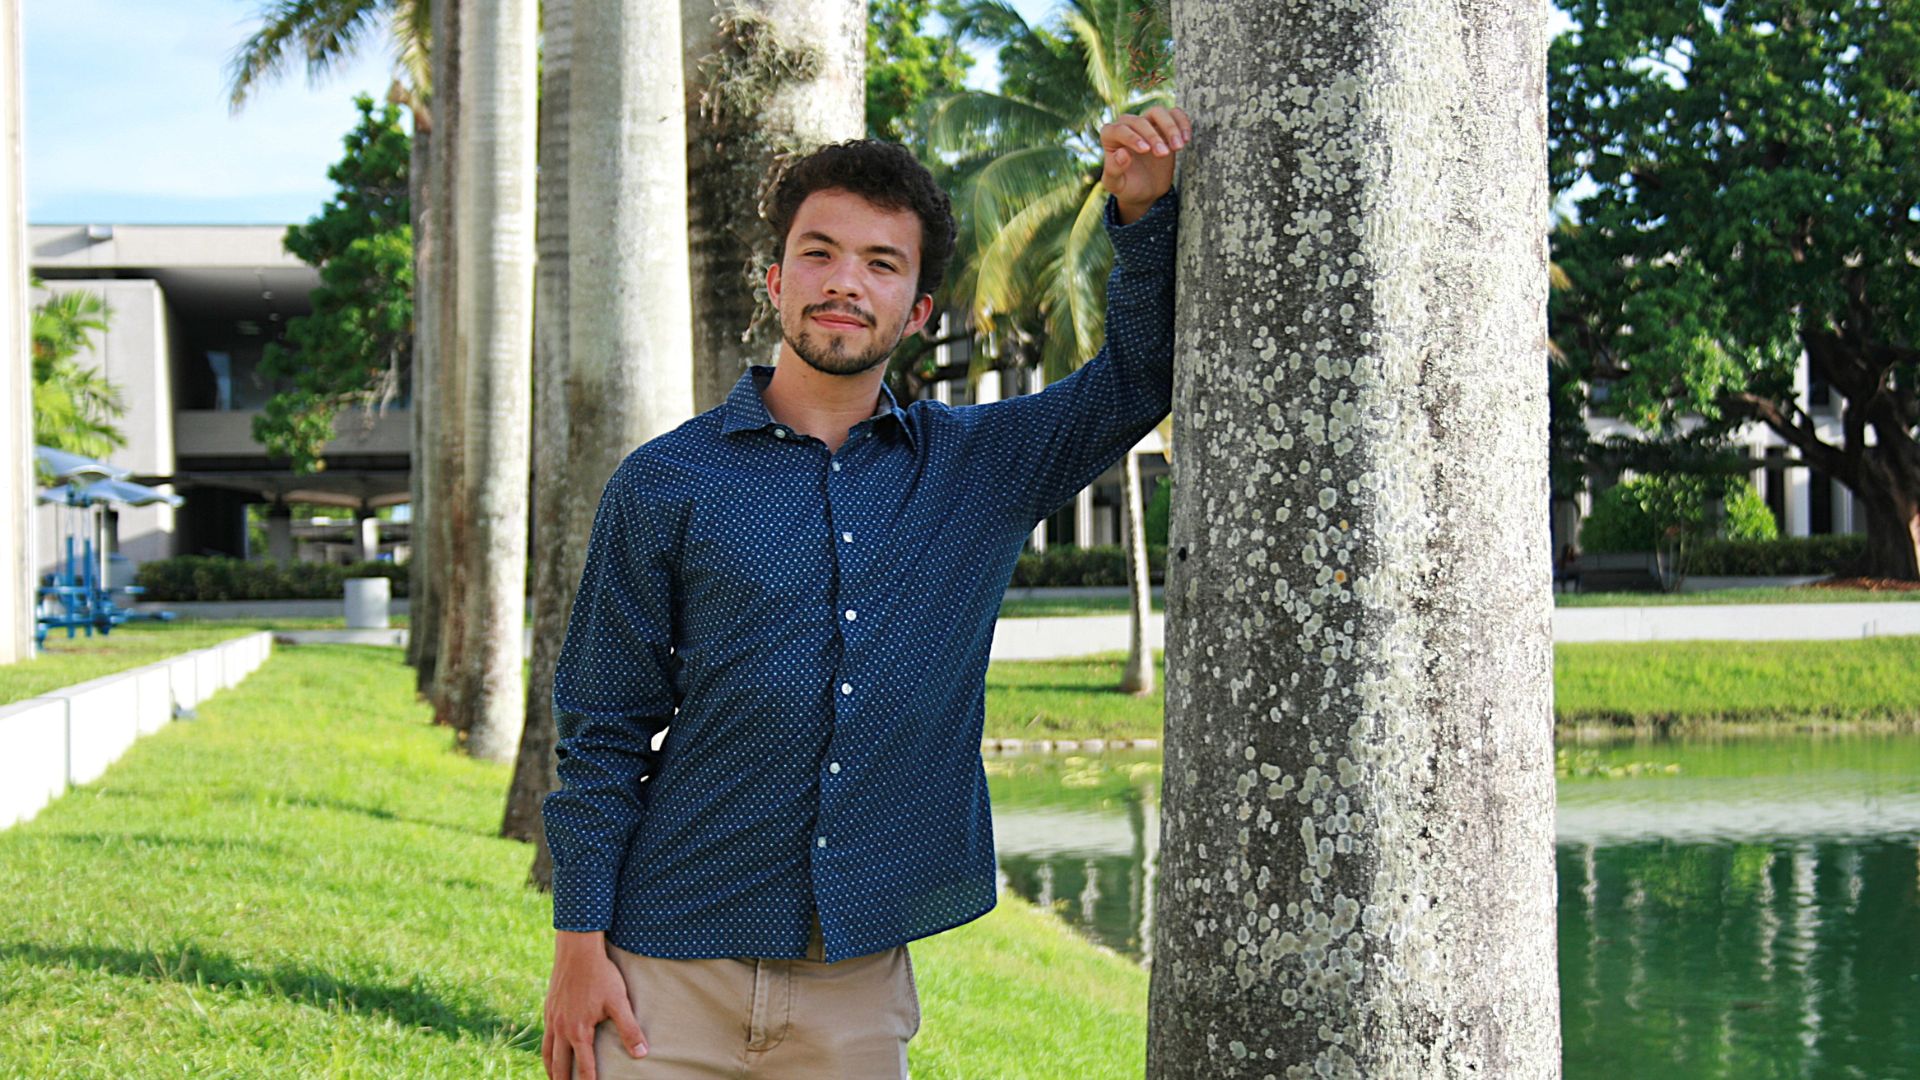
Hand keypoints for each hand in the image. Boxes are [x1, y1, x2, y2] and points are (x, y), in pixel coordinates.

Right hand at [542, 932, 647, 1079]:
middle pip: (559, 1065)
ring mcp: (552, 1019)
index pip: (584, 1067)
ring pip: (547, 1053)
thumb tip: (641, 1053)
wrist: (577, 952)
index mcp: (578, 1032)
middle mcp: (561, 1029)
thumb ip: (629, 1029)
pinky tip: (551, 1051)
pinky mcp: (548, 1009)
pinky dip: (546, 1051)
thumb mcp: (619, 1002)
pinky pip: (544, 1037)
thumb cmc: (601, 975)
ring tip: (556, 1079)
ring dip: (551, 1070)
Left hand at [1099, 105, 1191, 223]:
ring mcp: (1146, 123)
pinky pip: (1174, 114)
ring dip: (1169, 127)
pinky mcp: (1164, 125)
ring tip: (1178, 147)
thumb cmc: (1126, 186)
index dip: (1133, 137)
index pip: (1120, 129)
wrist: (1144, 190)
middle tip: (1163, 154)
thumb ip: (1114, 170)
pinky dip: (1182, 123)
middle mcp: (1127, 125)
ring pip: (1158, 112)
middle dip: (1153, 136)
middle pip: (1140, 120)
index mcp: (1110, 136)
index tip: (1146, 150)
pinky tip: (1186, 139)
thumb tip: (1123, 153)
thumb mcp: (1116, 184)